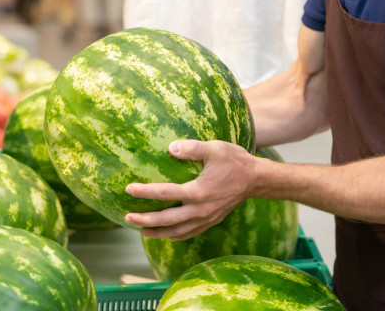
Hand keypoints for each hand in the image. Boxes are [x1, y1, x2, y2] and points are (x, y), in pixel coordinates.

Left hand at [124, 139, 257, 239]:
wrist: (257, 179)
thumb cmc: (235, 161)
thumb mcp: (214, 148)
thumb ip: (191, 148)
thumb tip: (170, 148)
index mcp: (198, 191)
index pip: (164, 194)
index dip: (144, 192)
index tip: (129, 190)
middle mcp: (200, 209)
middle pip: (166, 220)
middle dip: (145, 220)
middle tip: (127, 218)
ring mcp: (206, 218)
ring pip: (177, 232)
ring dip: (158, 233)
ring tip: (142, 231)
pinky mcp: (212, 221)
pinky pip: (190, 233)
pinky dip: (175, 236)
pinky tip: (167, 234)